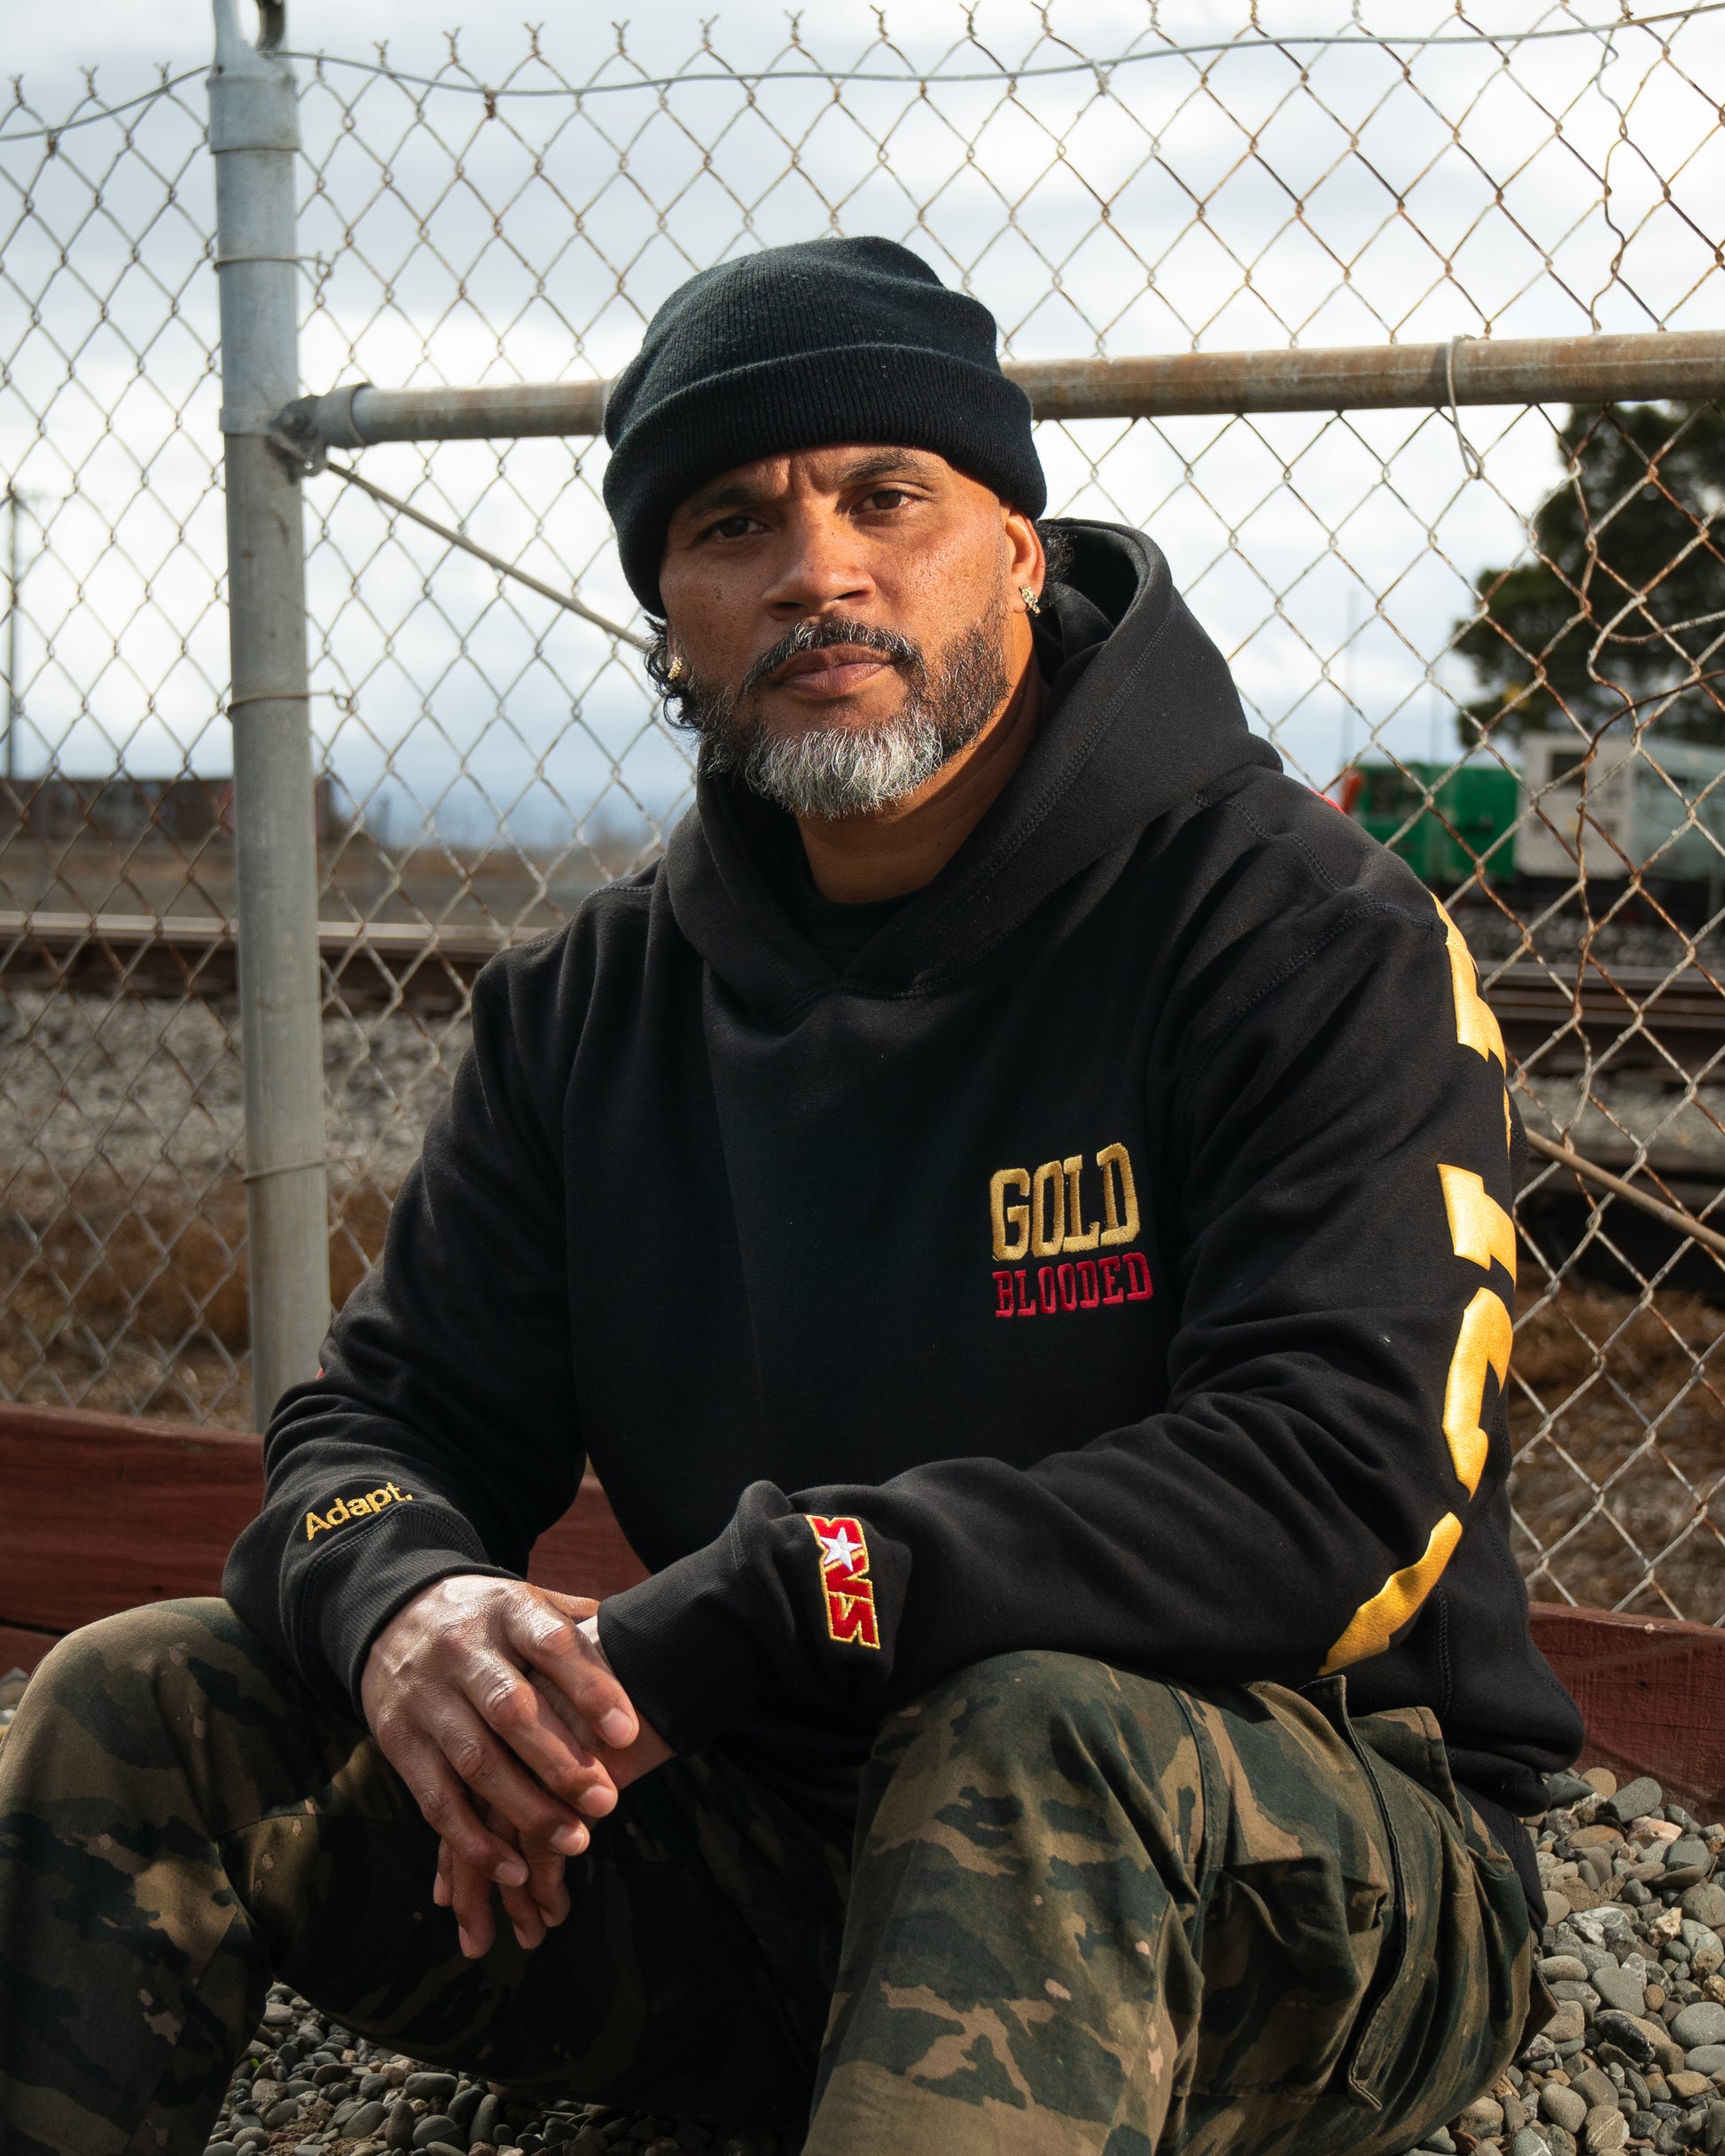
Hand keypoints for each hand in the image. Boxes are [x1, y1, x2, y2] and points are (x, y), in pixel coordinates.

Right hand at [361, 1575, 663, 1948]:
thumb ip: (576, 1623)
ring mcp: (426, 1697)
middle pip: (510, 1709)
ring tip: (575, 1842)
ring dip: (525, 1810)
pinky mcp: (399, 1742)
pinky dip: (474, 1841)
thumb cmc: (490, 1622)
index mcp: (506, 1610)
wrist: (393, 1617)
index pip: (551, 1644)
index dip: (590, 1688)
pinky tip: (515, 1870)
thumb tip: (639, 1641)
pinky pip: (436, 1799)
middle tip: (607, 1803)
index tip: (628, 1734)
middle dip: (560, 1761)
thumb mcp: (528, 1603)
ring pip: (476, 1761)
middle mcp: (461, 1650)